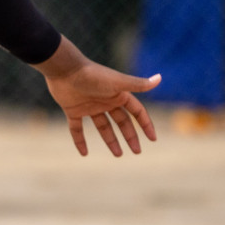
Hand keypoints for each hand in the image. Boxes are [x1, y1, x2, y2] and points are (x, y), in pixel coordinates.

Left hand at [36, 38, 159, 156]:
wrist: (65, 70)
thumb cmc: (93, 75)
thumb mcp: (117, 82)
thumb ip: (138, 84)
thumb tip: (160, 78)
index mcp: (118, 94)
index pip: (136, 112)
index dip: (145, 124)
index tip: (153, 139)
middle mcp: (105, 101)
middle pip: (122, 122)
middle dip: (130, 136)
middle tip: (137, 152)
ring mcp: (89, 106)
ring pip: (103, 127)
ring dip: (110, 140)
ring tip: (118, 155)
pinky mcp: (73, 110)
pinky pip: (77, 129)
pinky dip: (79, 140)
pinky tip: (84, 153)